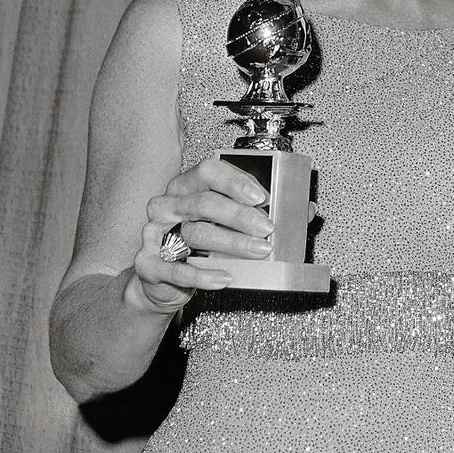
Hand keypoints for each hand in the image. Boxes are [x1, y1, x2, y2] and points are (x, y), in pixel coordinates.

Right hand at [128, 157, 295, 312]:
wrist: (162, 281)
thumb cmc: (199, 245)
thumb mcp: (228, 224)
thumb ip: (263, 214)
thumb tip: (306, 210)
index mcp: (187, 185)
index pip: (209, 171)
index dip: (236, 182)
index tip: (262, 198)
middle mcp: (168, 204)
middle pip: (204, 203)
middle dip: (240, 216)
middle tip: (268, 229)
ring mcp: (154, 232)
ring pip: (195, 233)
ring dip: (231, 243)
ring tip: (259, 251)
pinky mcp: (147, 263)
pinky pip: (176, 268)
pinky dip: (203, 275)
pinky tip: (226, 277)